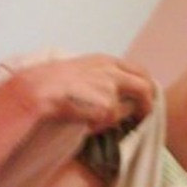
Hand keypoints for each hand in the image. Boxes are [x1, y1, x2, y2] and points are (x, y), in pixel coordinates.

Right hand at [6, 54, 155, 132]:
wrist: (38, 90)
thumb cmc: (51, 83)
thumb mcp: (79, 71)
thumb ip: (100, 78)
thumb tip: (115, 96)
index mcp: (105, 61)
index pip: (139, 71)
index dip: (146, 87)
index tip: (145, 99)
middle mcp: (111, 71)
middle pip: (145, 87)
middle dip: (147, 104)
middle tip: (144, 116)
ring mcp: (111, 88)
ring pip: (129, 108)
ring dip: (119, 118)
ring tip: (101, 122)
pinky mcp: (107, 106)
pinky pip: (110, 122)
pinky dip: (101, 126)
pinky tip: (85, 123)